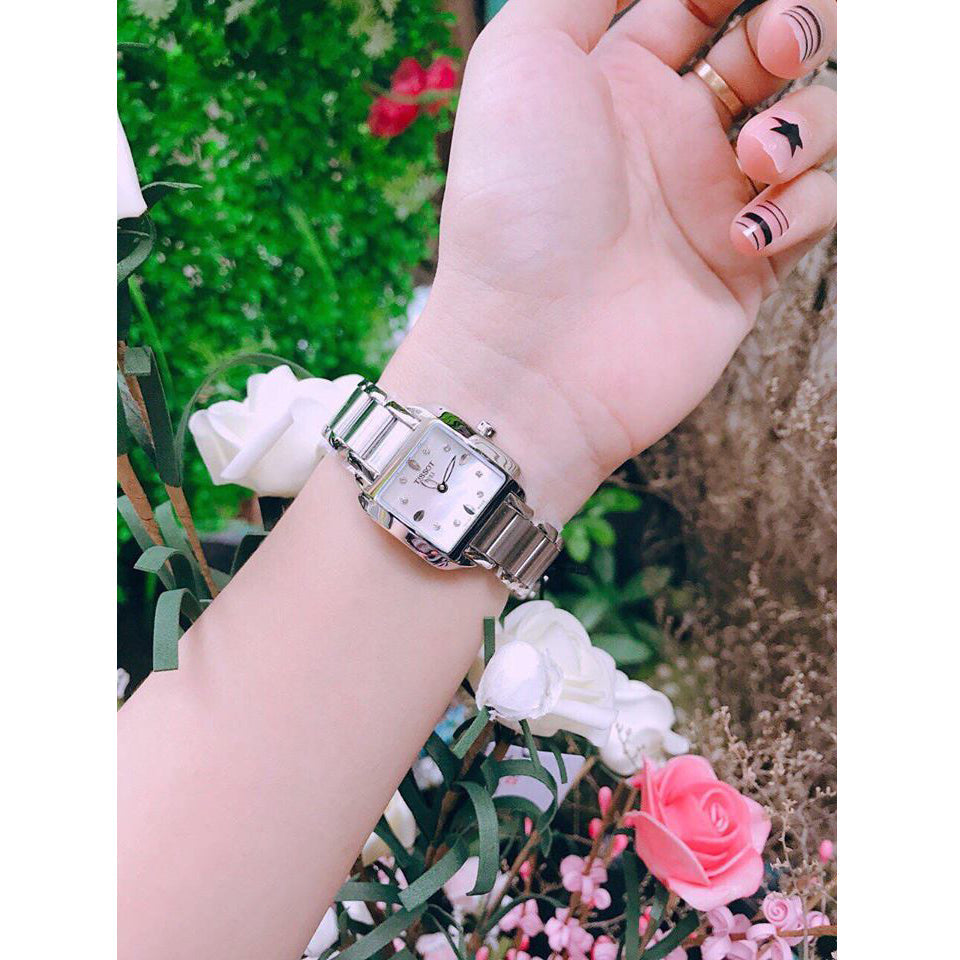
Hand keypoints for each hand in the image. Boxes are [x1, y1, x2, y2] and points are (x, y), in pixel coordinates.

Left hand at [383, 0, 836, 521]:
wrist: (530, 353)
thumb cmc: (513, 207)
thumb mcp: (521, 61)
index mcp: (620, 79)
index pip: (704, 0)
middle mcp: (673, 135)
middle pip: (778, 46)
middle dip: (800, 23)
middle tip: (774, 48)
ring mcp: (713, 200)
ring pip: (814, 120)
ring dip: (805, 121)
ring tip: (750, 158)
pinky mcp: (749, 266)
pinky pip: (822, 208)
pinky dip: (805, 205)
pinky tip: (745, 233)